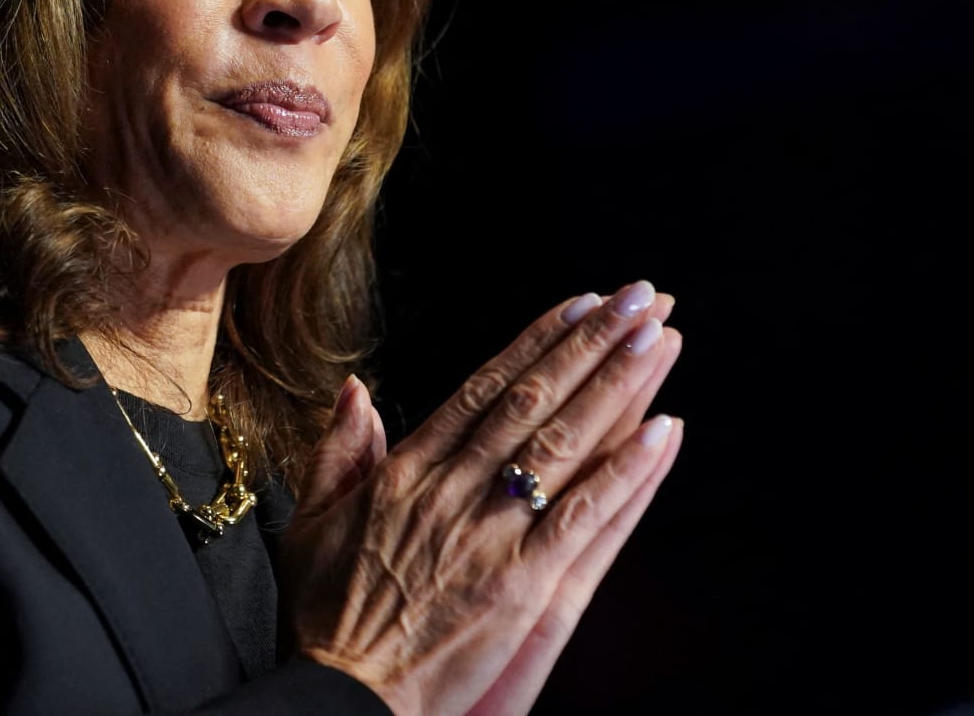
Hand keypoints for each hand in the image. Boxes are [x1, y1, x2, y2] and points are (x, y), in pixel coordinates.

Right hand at [279, 283, 684, 715]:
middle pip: (531, 400)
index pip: (482, 389)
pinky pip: (583, 519)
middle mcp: (448, 493)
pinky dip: (626, 472)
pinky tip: (664, 430)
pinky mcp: (519, 588)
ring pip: (562, 443)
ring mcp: (487, 538)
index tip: (578, 303)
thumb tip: (354, 391)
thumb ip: (337, 453)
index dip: (535, 341)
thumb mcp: (309, 523)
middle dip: (590, 343)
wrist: (337, 696)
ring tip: (657, 338)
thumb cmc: (323, 618)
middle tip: (638, 297)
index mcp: (402, 474)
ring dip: (616, 385)